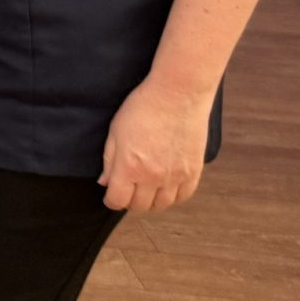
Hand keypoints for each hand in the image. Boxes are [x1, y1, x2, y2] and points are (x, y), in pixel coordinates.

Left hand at [100, 74, 211, 213]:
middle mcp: (153, 177)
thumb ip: (109, 161)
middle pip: (140, 206)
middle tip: (128, 189)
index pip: (117, 201)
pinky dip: (173, 196)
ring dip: (151, 200)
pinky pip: (183, 196)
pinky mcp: (194, 171)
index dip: (111, 200)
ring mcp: (175, 176)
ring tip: (146, 188)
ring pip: (162, 205)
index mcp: (129, 167)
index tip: (111, 194)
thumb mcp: (115, 132)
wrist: (178, 95)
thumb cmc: (142, 108)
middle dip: (129, 201)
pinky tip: (166, 186)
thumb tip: (105, 182)